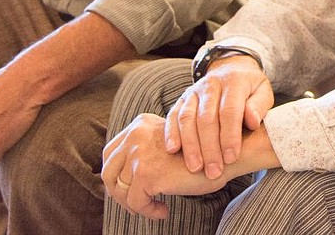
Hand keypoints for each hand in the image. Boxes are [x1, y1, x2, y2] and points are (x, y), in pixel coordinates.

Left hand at [102, 113, 232, 219]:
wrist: (225, 154)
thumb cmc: (202, 153)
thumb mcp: (169, 144)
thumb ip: (146, 150)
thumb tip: (121, 179)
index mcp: (139, 124)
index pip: (111, 153)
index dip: (117, 175)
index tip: (132, 188)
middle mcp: (136, 135)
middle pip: (109, 172)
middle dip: (119, 193)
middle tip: (136, 204)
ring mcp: (139, 153)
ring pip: (120, 190)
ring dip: (135, 205)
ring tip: (153, 208)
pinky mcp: (146, 173)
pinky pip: (135, 202)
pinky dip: (147, 211)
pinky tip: (163, 211)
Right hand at [166, 56, 272, 179]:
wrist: (231, 69)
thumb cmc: (250, 88)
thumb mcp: (263, 92)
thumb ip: (259, 106)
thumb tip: (252, 121)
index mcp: (234, 82)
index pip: (229, 111)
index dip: (230, 136)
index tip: (231, 158)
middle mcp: (211, 85)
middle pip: (206, 118)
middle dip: (210, 147)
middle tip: (214, 171)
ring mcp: (194, 91)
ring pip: (187, 118)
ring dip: (190, 145)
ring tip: (195, 168)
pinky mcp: (182, 99)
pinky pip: (173, 115)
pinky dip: (171, 133)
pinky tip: (173, 150)